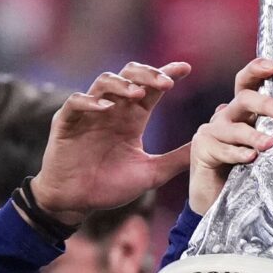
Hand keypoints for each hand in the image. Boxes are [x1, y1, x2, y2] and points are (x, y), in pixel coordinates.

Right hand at [27, 61, 192, 224]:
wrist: (76, 203)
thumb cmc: (110, 187)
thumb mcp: (151, 174)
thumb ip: (177, 159)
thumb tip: (207, 144)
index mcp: (131, 119)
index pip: (151, 88)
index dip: (166, 74)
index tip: (186, 69)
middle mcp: (112, 110)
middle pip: (129, 76)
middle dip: (148, 74)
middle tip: (166, 83)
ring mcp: (88, 113)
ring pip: (104, 82)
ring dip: (122, 84)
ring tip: (138, 93)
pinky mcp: (66, 122)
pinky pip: (76, 102)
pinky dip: (91, 101)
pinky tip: (107, 108)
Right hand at [189, 62, 272, 214]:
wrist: (218, 199)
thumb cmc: (249, 173)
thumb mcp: (269, 151)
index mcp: (243, 112)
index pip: (247, 83)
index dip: (257, 70)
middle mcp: (227, 116)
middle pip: (243, 99)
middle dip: (265, 103)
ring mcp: (211, 131)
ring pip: (234, 127)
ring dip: (254, 135)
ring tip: (270, 144)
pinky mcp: (201, 148)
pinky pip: (222, 148)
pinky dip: (237, 153)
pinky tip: (250, 158)